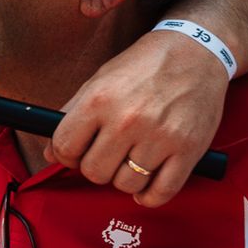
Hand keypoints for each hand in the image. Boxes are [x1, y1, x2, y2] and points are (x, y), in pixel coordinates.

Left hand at [49, 30, 227, 206]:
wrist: (196, 50)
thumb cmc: (144, 65)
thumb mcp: (99, 80)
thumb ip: (72, 114)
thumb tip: (51, 153)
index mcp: (100, 100)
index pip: (65, 147)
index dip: (65, 155)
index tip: (75, 154)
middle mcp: (128, 120)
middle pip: (94, 172)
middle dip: (95, 168)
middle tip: (106, 155)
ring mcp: (160, 137)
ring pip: (126, 185)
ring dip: (124, 179)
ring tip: (129, 162)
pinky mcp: (188, 150)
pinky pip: (161, 193)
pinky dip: (149, 197)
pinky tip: (146, 184)